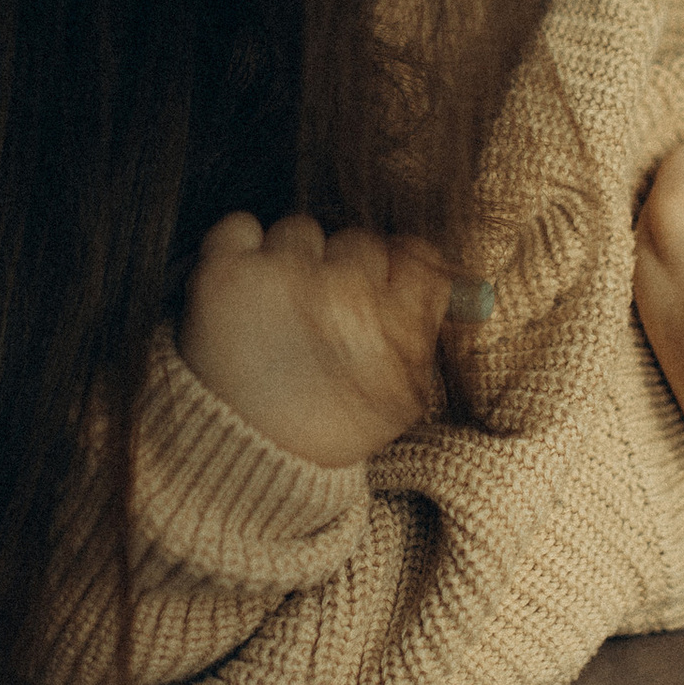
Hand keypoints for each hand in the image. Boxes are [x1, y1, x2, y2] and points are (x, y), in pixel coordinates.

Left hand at [180, 212, 450, 466]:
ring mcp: (281, 277)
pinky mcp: (226, 273)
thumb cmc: (328, 427)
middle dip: (343, 270)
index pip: (414, 255)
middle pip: (359, 241)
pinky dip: (239, 247)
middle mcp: (344, 294)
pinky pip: (239, 226)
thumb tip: (457, 281)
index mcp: (394, 323)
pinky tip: (243, 290)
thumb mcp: (402, 397)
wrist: (247, 458)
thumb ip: (427, 330)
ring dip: (292, 260)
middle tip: (322, 312)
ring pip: (301, 230)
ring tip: (277, 310)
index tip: (378, 291)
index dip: (394, 271)